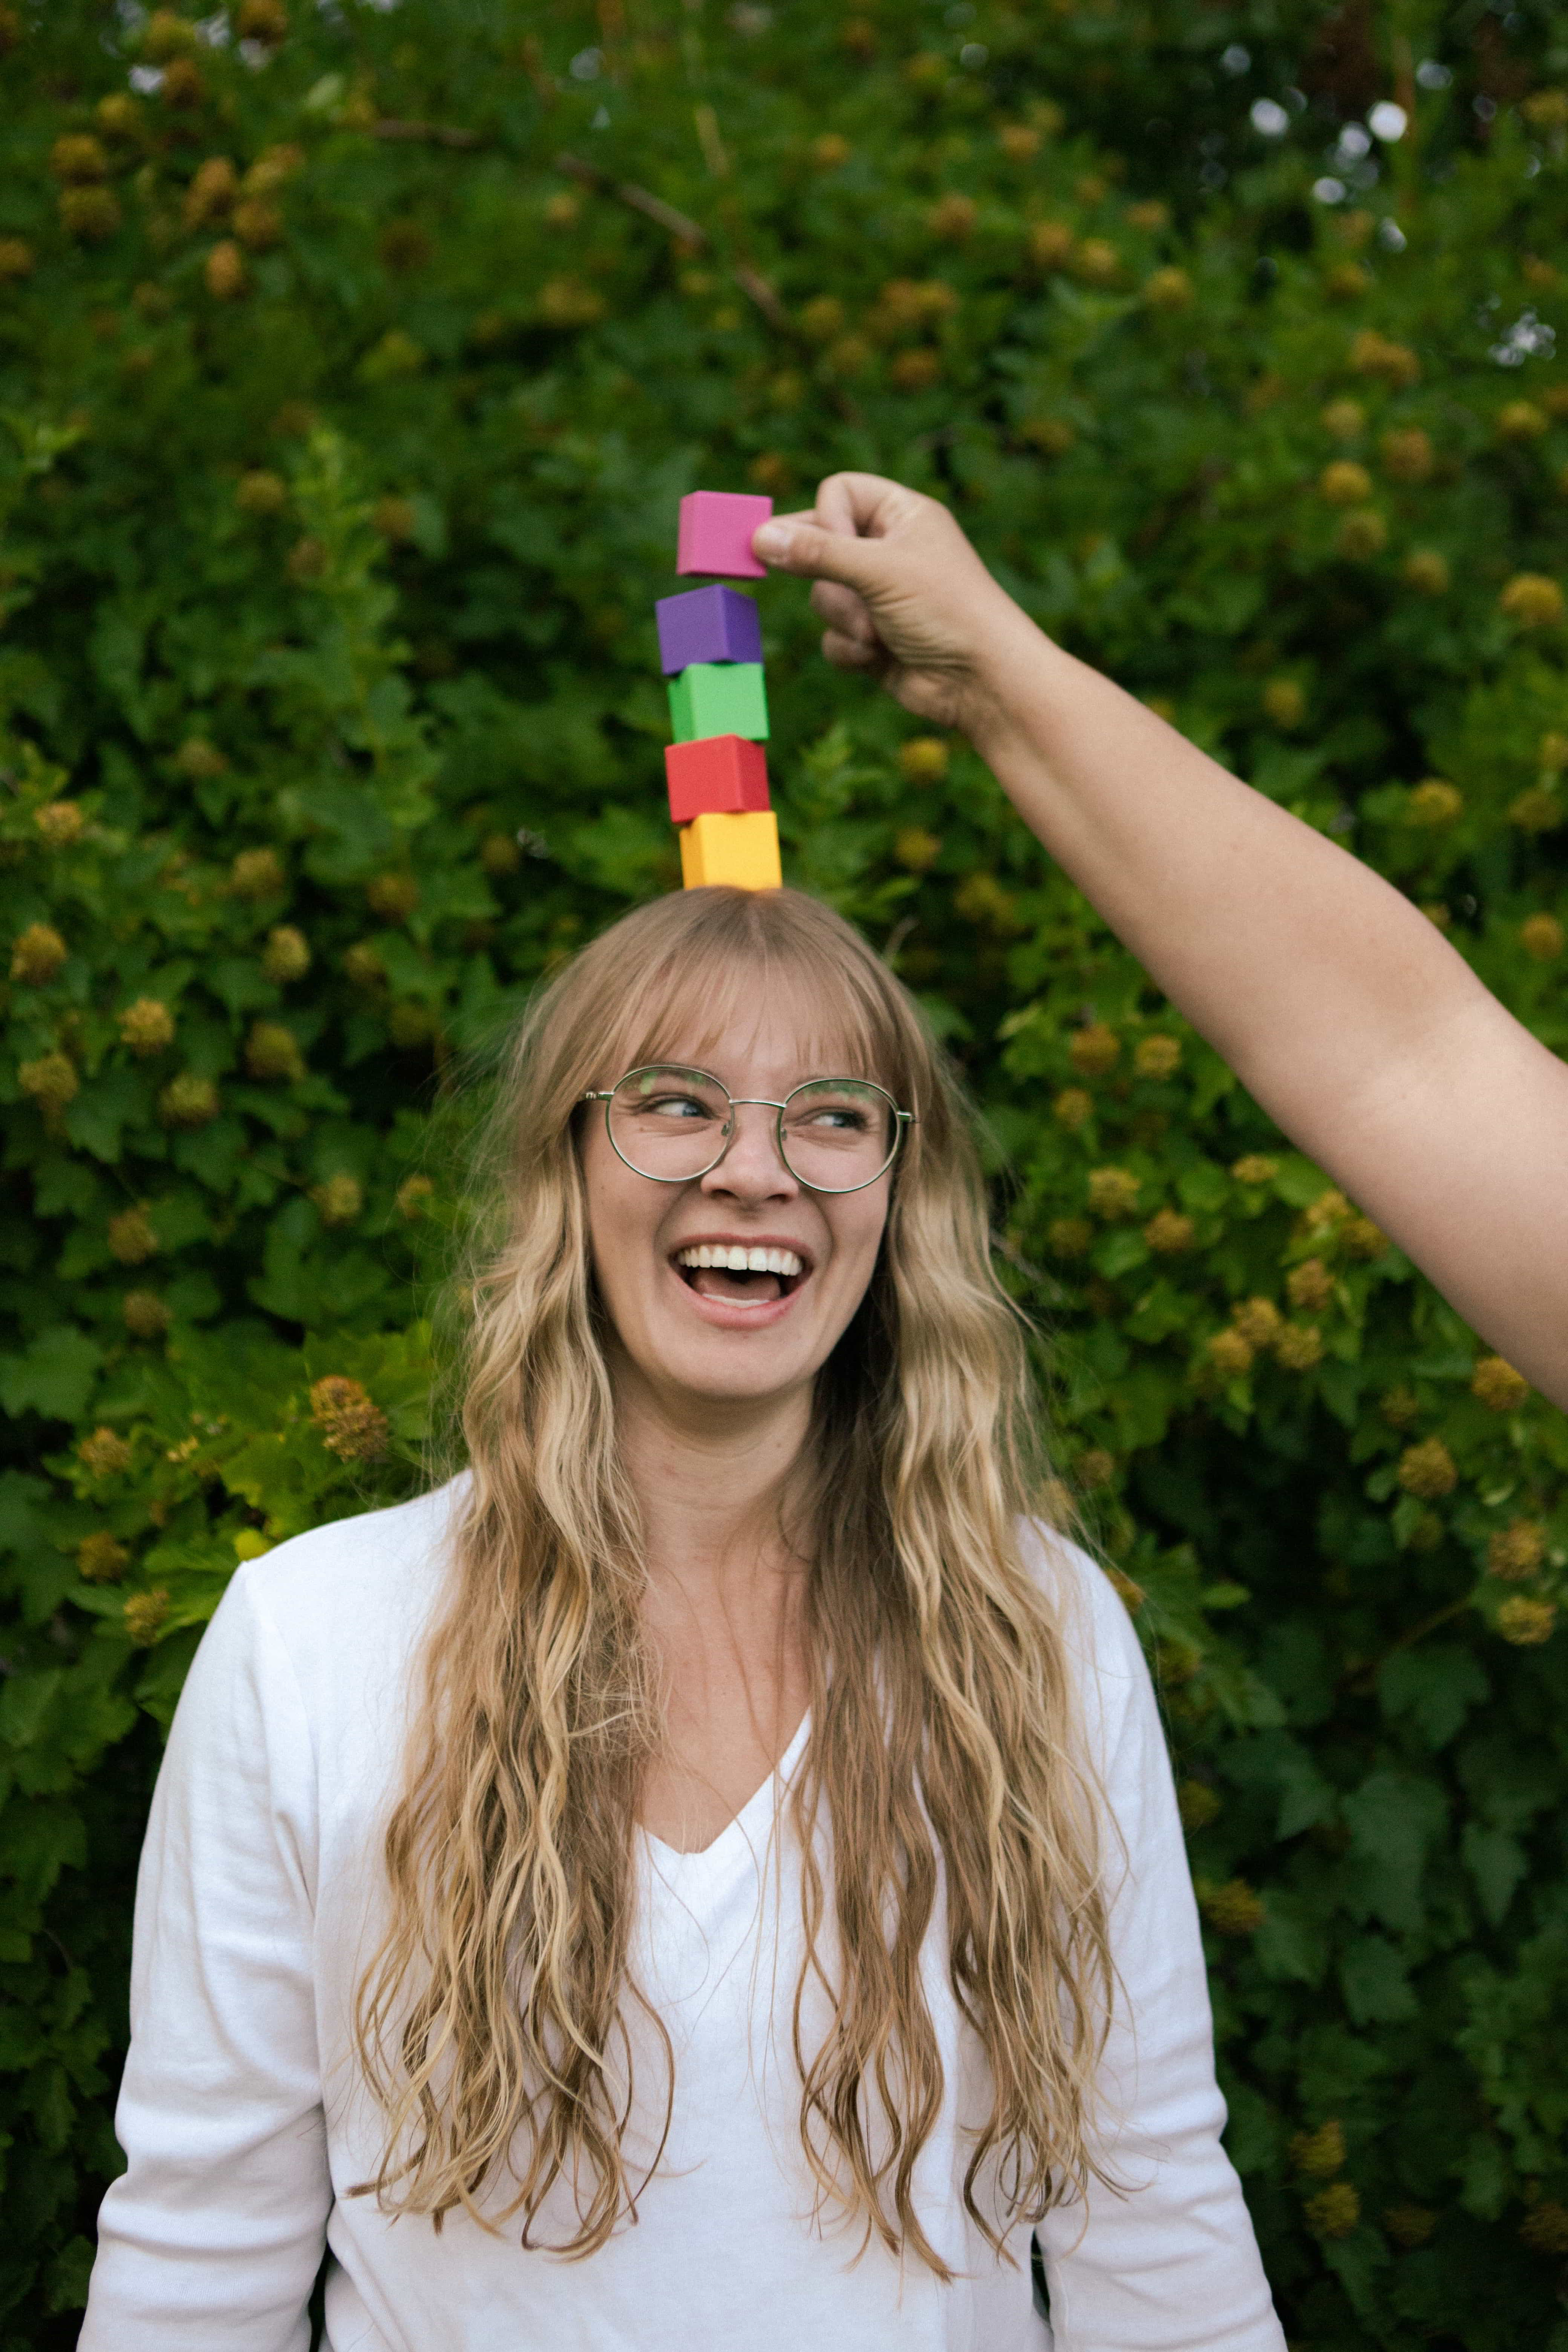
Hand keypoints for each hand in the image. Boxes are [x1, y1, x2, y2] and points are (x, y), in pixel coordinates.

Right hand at [751, 472, 1036, 736]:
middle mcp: (888, 550)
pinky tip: (877, 656)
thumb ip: (818, 552)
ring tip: (878, 633)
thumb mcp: (880, 571)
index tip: (838, 548)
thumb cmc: (946, 611)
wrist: (981, 682)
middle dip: (831, 580)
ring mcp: (877, 596)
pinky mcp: (870, 638)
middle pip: (820, 546)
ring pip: (821, 596)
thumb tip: (759, 537)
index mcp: (901, 515)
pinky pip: (830, 636)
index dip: (828, 520)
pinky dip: (849, 649)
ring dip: (845, 620)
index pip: (839, 493)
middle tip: (849, 594)